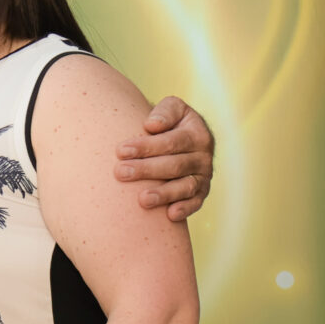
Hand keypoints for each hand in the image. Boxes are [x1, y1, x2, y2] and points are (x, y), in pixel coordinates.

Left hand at [117, 95, 213, 221]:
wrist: (180, 137)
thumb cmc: (169, 122)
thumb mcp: (172, 108)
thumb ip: (165, 113)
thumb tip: (152, 125)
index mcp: (197, 134)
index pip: (171, 142)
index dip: (147, 146)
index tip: (121, 150)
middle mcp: (203, 157)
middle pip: (174, 165)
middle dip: (146, 170)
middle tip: (121, 173)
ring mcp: (203, 177)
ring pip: (185, 187)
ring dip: (164, 194)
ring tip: (142, 200)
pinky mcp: (200, 193)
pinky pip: (195, 203)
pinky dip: (185, 209)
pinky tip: (170, 215)